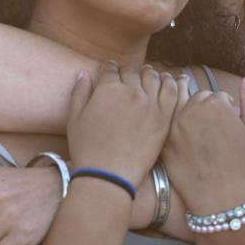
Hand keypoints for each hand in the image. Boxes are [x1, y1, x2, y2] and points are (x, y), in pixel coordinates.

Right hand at [66, 63, 175, 187]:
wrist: (108, 175)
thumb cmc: (87, 149)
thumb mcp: (74, 118)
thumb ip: (80, 92)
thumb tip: (83, 73)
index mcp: (108, 89)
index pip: (111, 69)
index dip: (109, 69)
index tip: (110, 70)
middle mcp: (131, 91)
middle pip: (132, 72)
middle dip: (128, 71)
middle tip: (128, 75)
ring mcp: (150, 103)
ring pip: (152, 77)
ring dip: (148, 73)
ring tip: (147, 74)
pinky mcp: (164, 116)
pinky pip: (171, 91)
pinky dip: (169, 82)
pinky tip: (165, 81)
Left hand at [163, 77, 244, 214]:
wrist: (221, 199)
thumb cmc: (241, 165)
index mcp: (216, 104)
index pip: (218, 97)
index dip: (226, 113)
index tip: (230, 130)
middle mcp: (192, 110)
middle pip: (198, 101)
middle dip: (207, 113)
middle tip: (215, 136)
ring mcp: (175, 126)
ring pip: (183, 113)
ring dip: (192, 121)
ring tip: (203, 143)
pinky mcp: (164, 143)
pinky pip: (171, 129)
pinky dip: (179, 135)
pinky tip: (190, 151)